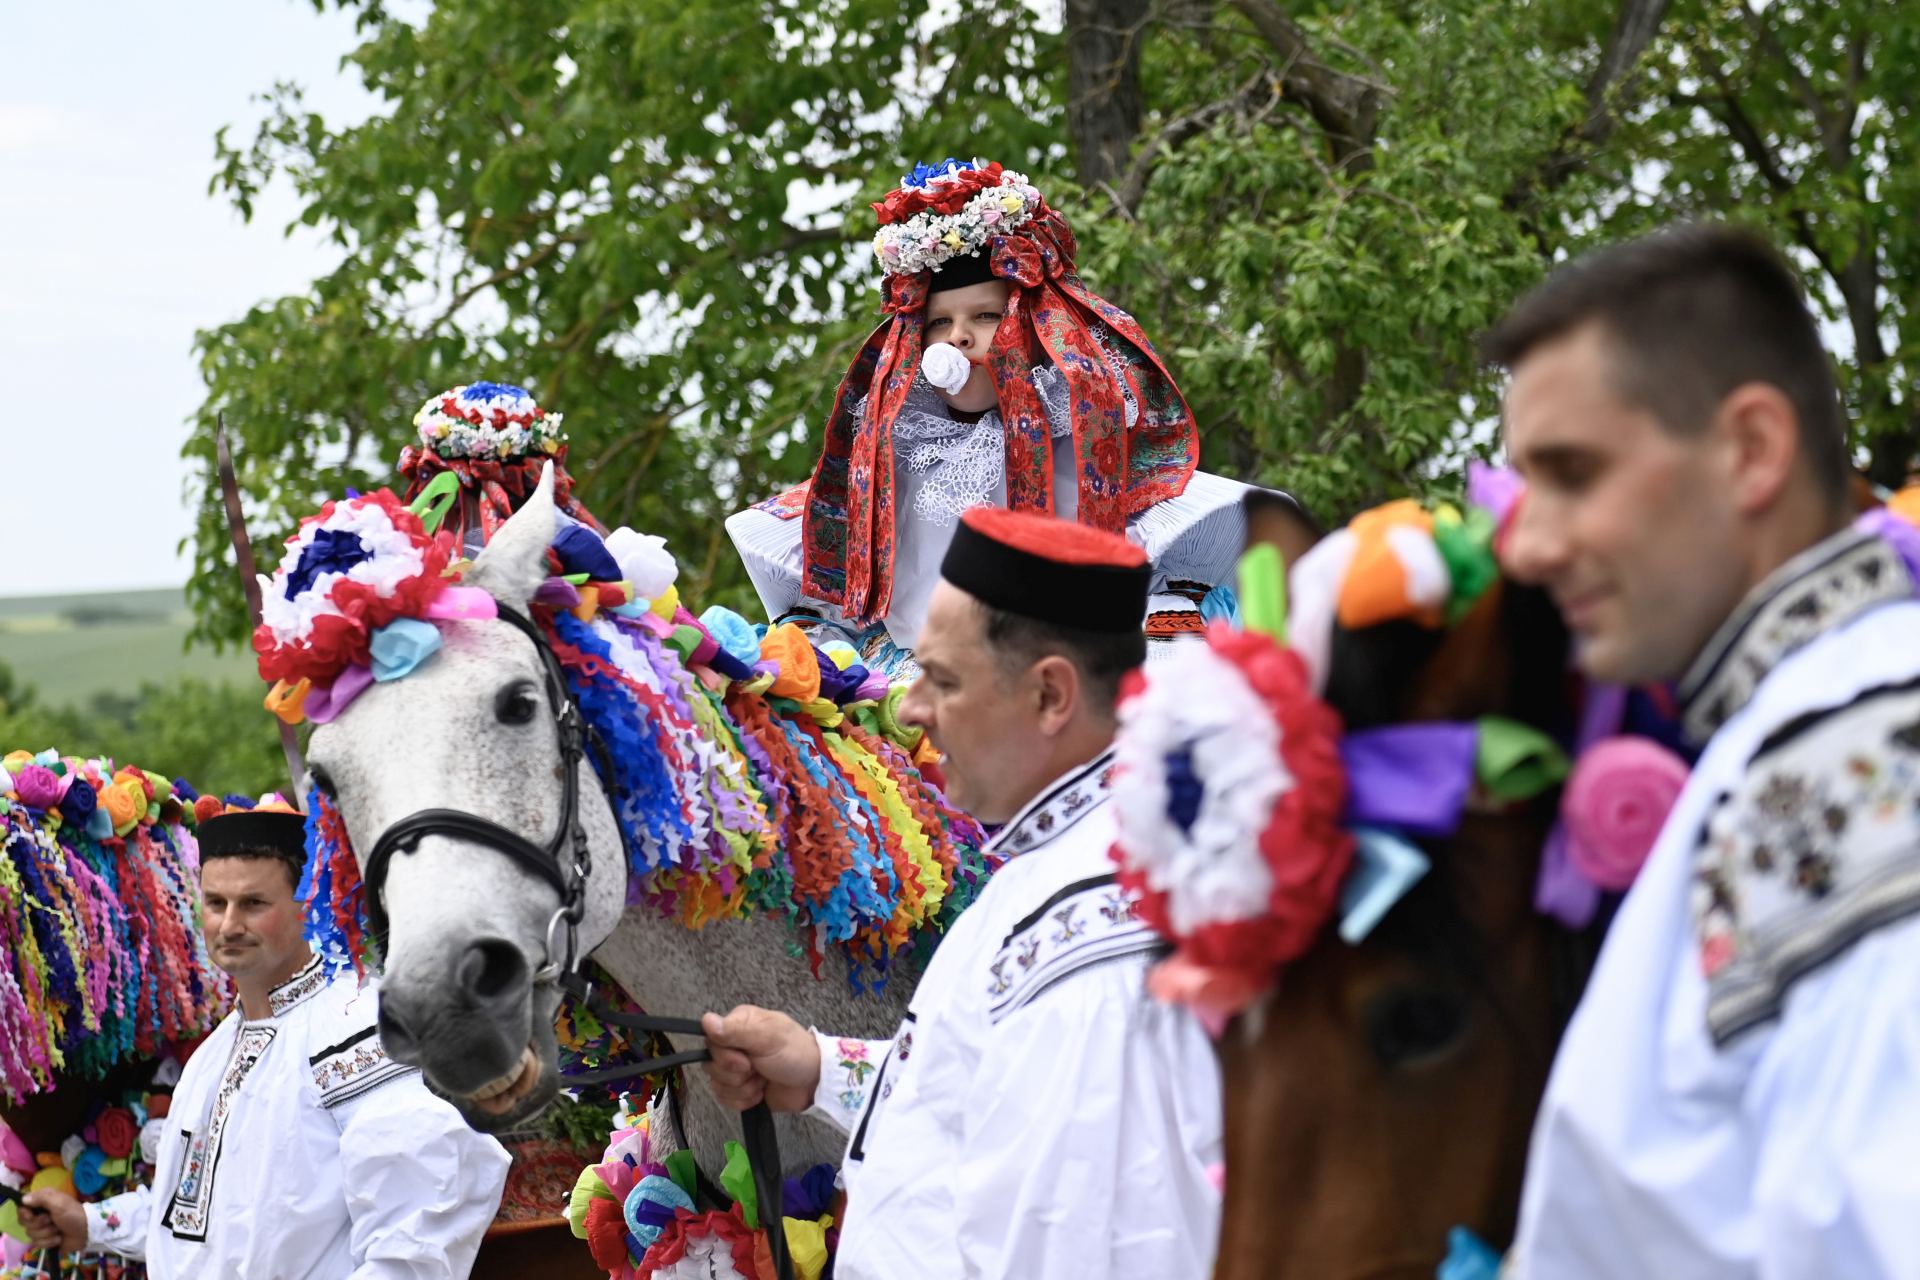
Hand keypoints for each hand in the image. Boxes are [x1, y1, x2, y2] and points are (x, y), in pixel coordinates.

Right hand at [21, 1188, 87, 1252]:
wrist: (86, 1232)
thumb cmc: (73, 1214)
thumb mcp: (58, 1203)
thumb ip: (41, 1198)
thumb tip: (23, 1199)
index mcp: (43, 1201)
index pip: (22, 1207)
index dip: (24, 1214)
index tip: (32, 1216)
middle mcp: (40, 1214)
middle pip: (24, 1222)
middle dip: (39, 1224)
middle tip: (51, 1221)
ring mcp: (42, 1228)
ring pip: (30, 1234)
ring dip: (46, 1233)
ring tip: (58, 1230)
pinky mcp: (45, 1239)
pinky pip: (37, 1243)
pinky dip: (49, 1242)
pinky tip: (58, 1238)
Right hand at [699, 1005, 821, 1113]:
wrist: (813, 1083)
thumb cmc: (794, 1053)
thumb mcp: (769, 1037)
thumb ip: (737, 1030)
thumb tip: (706, 1021)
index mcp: (738, 1024)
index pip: (710, 1041)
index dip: (725, 1056)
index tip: (746, 1060)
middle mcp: (733, 1044)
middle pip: (711, 1065)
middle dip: (737, 1075)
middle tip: (758, 1070)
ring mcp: (735, 1069)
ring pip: (717, 1085)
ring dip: (743, 1089)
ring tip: (763, 1081)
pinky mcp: (739, 1089)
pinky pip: (724, 1099)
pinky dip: (743, 1100)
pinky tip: (760, 1093)